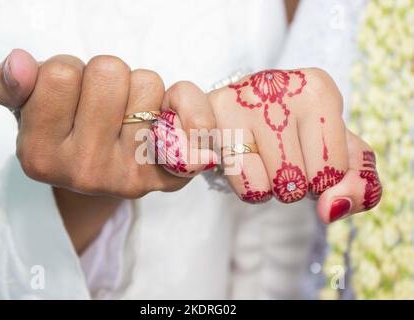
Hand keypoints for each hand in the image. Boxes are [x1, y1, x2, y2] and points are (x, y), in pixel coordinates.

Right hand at [0, 49, 214, 251]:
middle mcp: (85, 172)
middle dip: (105, 77)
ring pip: (148, 84)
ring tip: (126, 113)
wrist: (98, 174)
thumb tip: (20, 64)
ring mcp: (129, 176)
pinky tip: (171, 115)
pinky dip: (189, 108)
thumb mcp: (28, 110)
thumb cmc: (65, 133)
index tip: (70, 94)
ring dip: (138, 88)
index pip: (62, 73)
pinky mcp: (168, 175)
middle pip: (109, 74)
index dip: (68, 71)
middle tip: (102, 101)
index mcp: (42, 154)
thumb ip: (12, 85)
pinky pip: (193, 119)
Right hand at [160, 69, 381, 223]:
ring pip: (261, 188)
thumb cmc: (294, 134)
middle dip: (289, 185)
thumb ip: (360, 186)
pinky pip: (219, 174)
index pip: (333, 174)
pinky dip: (224, 178)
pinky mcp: (202, 118)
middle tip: (277, 156)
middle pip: (296, 185)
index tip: (306, 153)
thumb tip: (330, 209)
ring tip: (254, 157)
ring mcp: (236, 99)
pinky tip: (221, 157)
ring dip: (260, 186)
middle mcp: (275, 85)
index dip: (320, 178)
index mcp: (318, 89)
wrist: (239, 112)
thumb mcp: (338, 154)